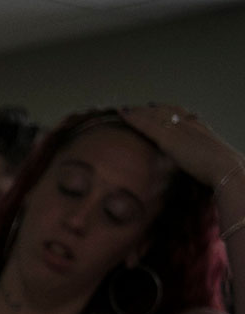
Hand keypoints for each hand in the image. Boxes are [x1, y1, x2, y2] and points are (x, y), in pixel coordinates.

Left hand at [120, 104, 243, 189]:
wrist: (225, 169)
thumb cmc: (220, 171)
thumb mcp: (210, 159)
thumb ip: (200, 159)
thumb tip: (195, 168)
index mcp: (200, 128)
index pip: (181, 113)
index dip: (166, 109)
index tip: (155, 106)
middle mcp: (189, 124)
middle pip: (166, 111)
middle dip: (150, 109)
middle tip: (135, 107)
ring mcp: (178, 130)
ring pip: (154, 115)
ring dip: (139, 111)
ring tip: (125, 109)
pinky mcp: (169, 138)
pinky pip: (147, 124)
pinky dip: (134, 117)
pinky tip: (124, 113)